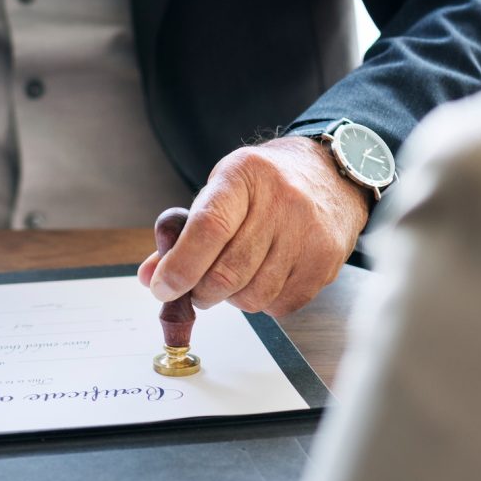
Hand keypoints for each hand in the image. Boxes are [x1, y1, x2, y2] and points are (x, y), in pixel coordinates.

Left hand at [138, 137, 368, 316]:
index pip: (208, 228)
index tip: (162, 288)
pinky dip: (263, 303)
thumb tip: (150, 277)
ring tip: (234, 279)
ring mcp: (308, 232)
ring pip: (253, 296)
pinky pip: (280, 306)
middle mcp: (281, 200)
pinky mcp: (325, 261)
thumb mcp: (219, 193)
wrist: (330, 175)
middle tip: (196, 290)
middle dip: (201, 292)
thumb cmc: (264, 187)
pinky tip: (263, 278)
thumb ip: (183, 235)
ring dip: (232, 299)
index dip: (180, 266)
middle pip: (228, 272)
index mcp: (243, 176)